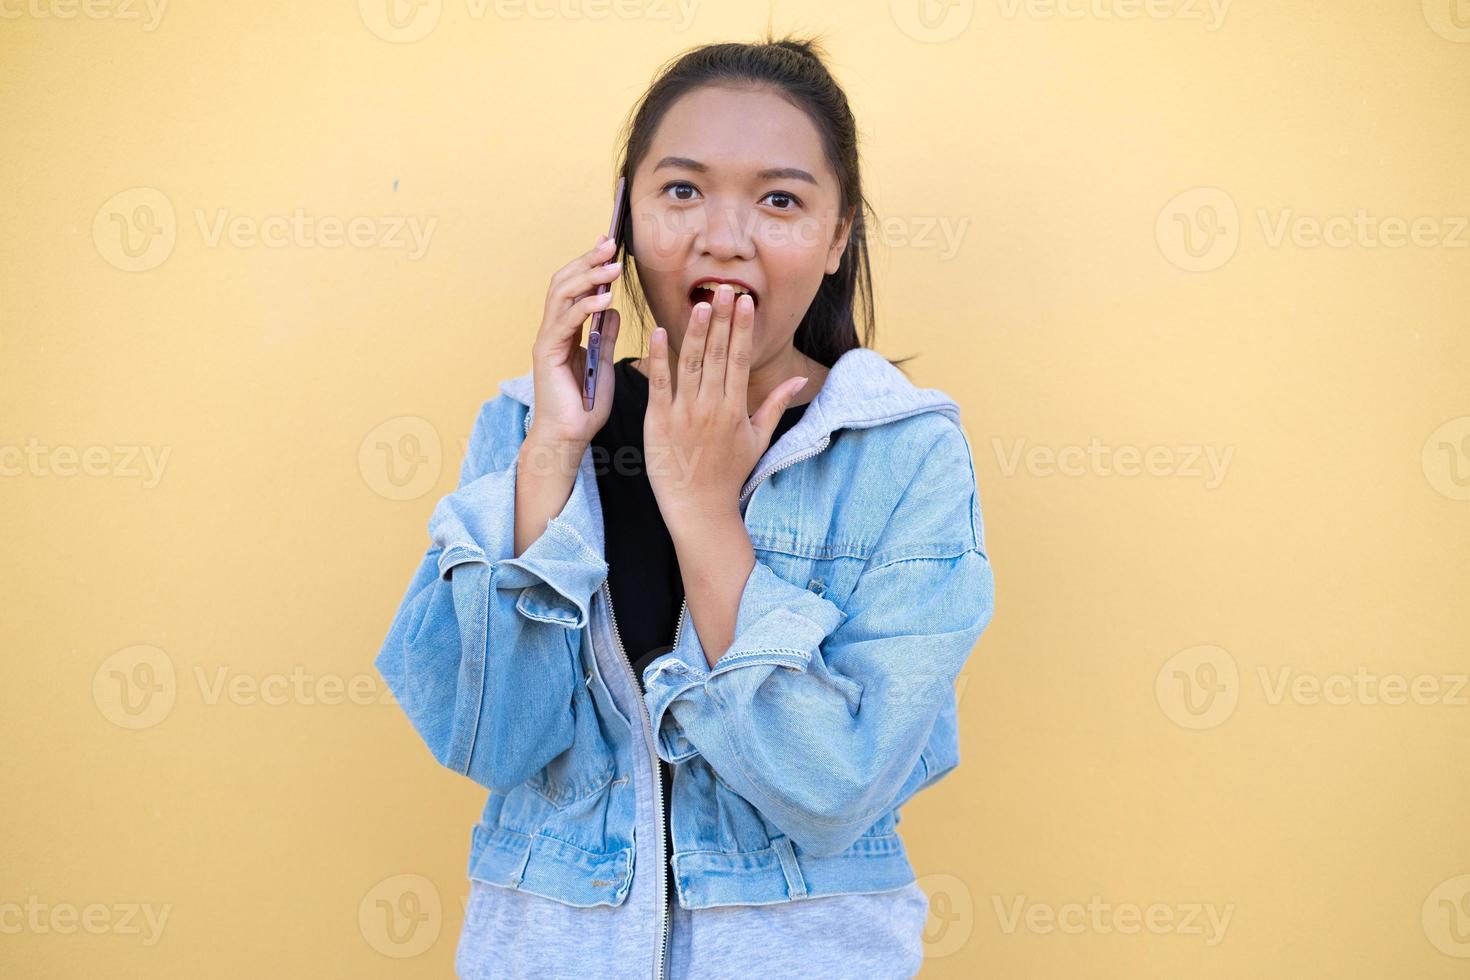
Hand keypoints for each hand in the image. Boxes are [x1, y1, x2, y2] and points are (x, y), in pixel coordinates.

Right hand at [528, 233, 623, 447]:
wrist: (568, 439)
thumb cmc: (585, 408)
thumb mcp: (603, 364)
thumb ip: (605, 337)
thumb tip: (612, 309)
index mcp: (565, 331)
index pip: (575, 288)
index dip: (590, 264)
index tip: (608, 245)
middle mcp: (553, 331)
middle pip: (565, 282)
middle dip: (588, 260)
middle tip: (610, 243)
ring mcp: (547, 340)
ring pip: (562, 294)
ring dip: (588, 277)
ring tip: (612, 267)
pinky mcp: (547, 353)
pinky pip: (566, 321)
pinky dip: (585, 306)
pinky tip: (605, 299)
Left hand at [644, 284, 806, 520]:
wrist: (699, 508)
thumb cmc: (729, 473)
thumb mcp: (758, 439)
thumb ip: (776, 405)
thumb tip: (801, 382)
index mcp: (736, 409)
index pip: (740, 359)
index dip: (742, 329)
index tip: (745, 302)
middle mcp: (712, 407)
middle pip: (718, 355)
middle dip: (722, 319)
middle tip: (725, 287)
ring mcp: (684, 413)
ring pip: (691, 364)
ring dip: (695, 331)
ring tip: (700, 302)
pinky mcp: (659, 421)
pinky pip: (659, 383)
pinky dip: (658, 357)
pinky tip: (658, 332)